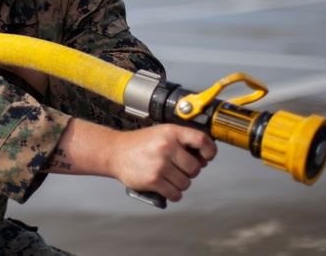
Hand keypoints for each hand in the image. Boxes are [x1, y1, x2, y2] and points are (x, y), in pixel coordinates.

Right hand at [46, 120, 216, 203]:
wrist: (115, 152)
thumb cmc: (140, 144)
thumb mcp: (161, 134)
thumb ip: (182, 143)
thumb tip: (203, 159)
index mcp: (171, 132)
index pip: (201, 140)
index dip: (210, 150)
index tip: (208, 156)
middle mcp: (166, 147)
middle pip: (195, 168)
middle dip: (190, 171)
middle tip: (178, 168)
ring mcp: (160, 164)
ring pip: (186, 183)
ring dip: (180, 183)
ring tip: (169, 177)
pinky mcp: (153, 180)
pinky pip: (175, 193)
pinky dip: (173, 194)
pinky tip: (166, 187)